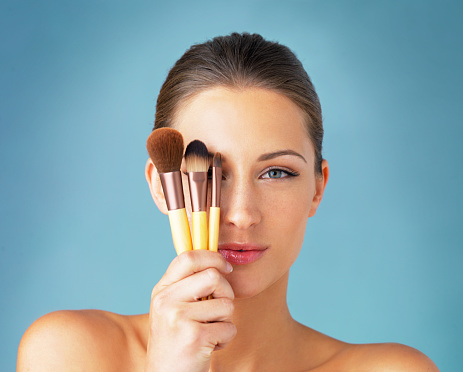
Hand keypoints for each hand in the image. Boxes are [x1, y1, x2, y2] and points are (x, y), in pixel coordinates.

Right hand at [144, 250, 235, 371]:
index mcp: (161, 290)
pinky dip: (225, 339)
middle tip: (219, 309)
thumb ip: (188, 283)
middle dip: (226, 292)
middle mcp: (165, 301)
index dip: (213, 257)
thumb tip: (218, 259)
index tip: (226, 268)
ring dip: (225, 321)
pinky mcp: (194, 337)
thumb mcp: (173, 307)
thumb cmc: (177, 340)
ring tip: (209, 332)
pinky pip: (229, 328)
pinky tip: (209, 346)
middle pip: (213, 276)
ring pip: (226, 304)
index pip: (188, 257)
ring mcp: (178, 318)